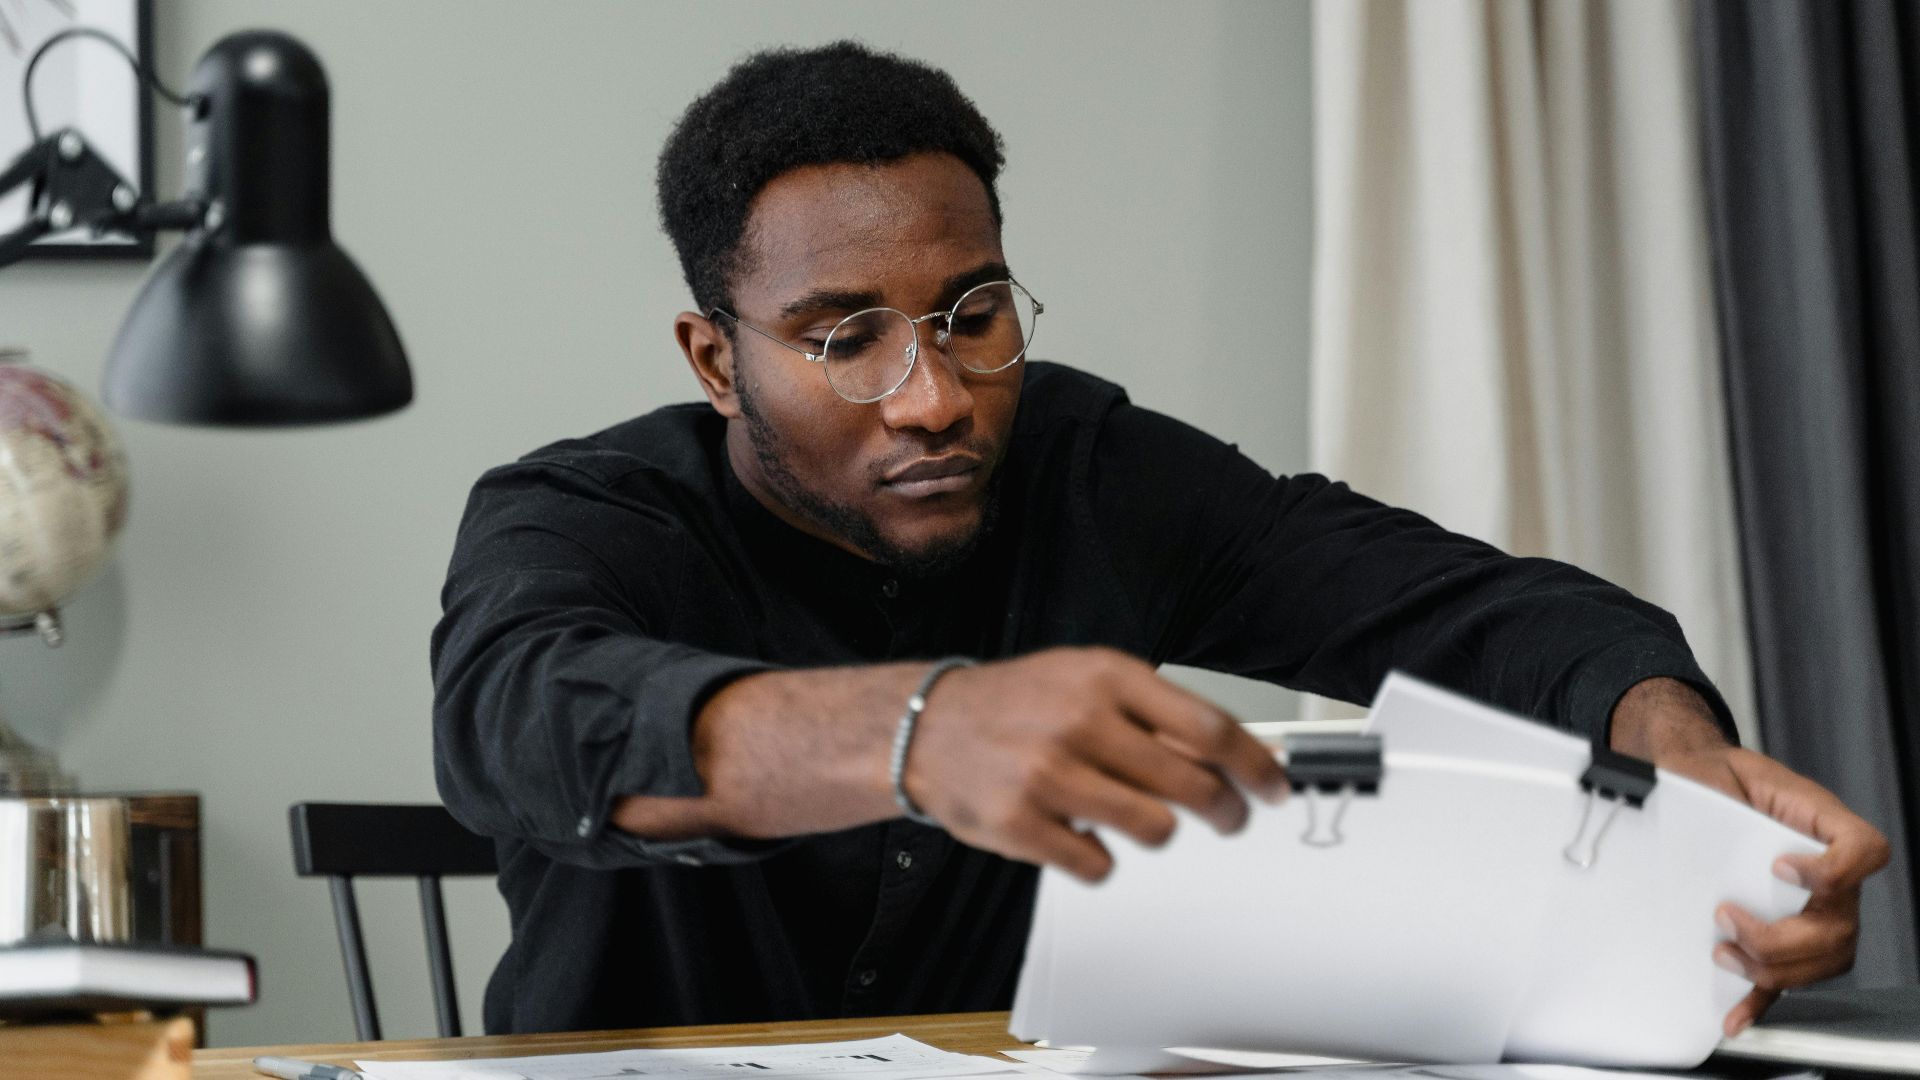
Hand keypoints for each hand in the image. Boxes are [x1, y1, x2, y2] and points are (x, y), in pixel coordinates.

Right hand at [902, 646, 1289, 881]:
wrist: (925, 727)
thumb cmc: (1016, 704)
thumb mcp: (1085, 680)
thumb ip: (1151, 712)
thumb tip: (1226, 757)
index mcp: (1106, 678)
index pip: (1209, 728)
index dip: (1254, 766)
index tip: (1273, 788)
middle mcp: (1080, 722)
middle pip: (1191, 785)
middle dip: (1225, 811)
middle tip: (1228, 818)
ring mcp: (1049, 775)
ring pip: (1155, 830)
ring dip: (1157, 832)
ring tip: (1134, 817)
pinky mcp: (1022, 825)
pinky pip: (1099, 865)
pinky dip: (1100, 858)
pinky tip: (1081, 832)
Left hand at [1658, 745, 1888, 1035]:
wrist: (1701, 783)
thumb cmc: (1719, 779)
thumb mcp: (1724, 773)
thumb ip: (1722, 790)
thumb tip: (1682, 807)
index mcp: (1822, 826)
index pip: (1865, 851)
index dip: (1834, 870)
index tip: (1779, 867)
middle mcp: (1830, 873)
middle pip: (1840, 926)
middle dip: (1781, 937)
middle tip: (1726, 917)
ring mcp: (1814, 909)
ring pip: (1823, 959)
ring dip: (1772, 968)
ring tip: (1724, 953)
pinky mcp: (1785, 932)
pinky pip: (1790, 976)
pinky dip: (1764, 999)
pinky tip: (1737, 1013)